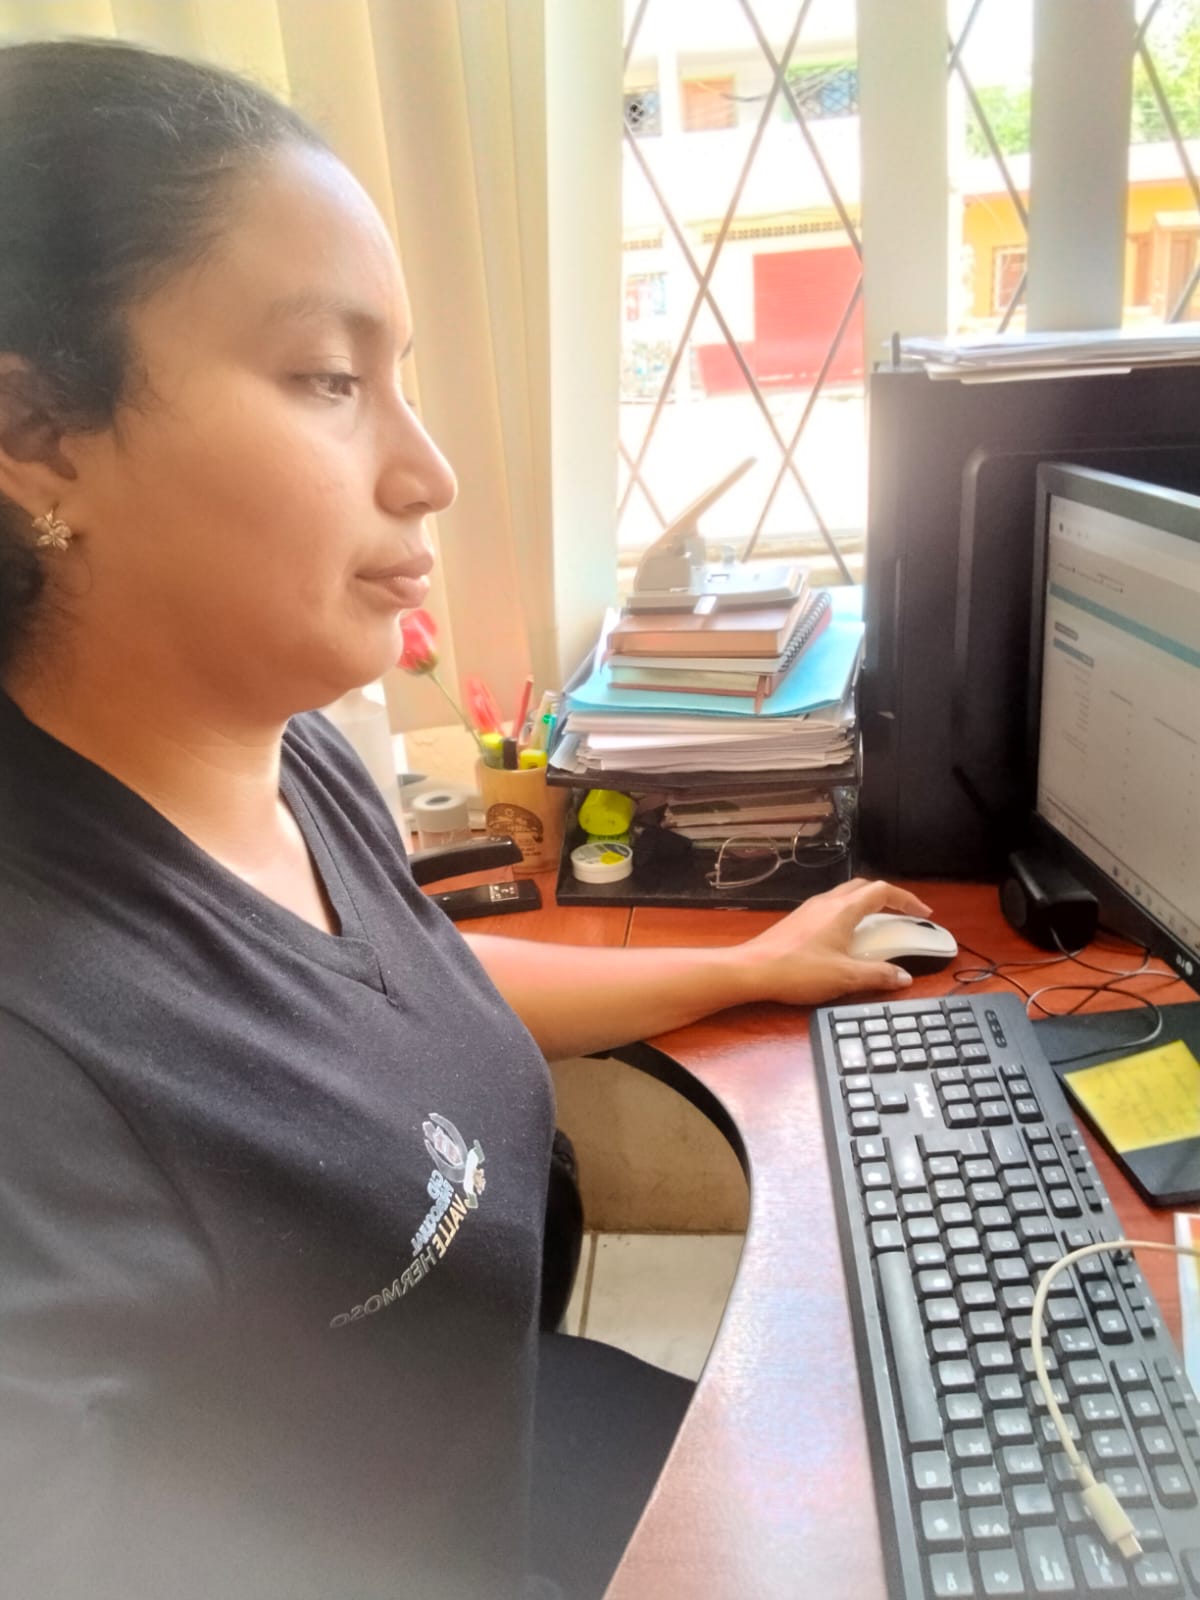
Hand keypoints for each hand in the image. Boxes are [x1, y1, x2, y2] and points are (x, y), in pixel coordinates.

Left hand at [736, 876, 934, 1006]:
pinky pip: (831, 908)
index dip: (907, 899)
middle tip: (904, 916)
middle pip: (865, 887)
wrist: (752, 970)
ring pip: (846, 896)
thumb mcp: (845, 977)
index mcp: (843, 910)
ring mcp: (810, 910)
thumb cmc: (796, 970)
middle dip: (889, 898)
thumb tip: (903, 976)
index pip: (883, 892)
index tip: (923, 913)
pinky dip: (849, 915)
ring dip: (867, 905)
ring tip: (879, 926)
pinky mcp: (799, 921)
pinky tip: (848, 938)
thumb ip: (879, 975)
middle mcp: (826, 903)